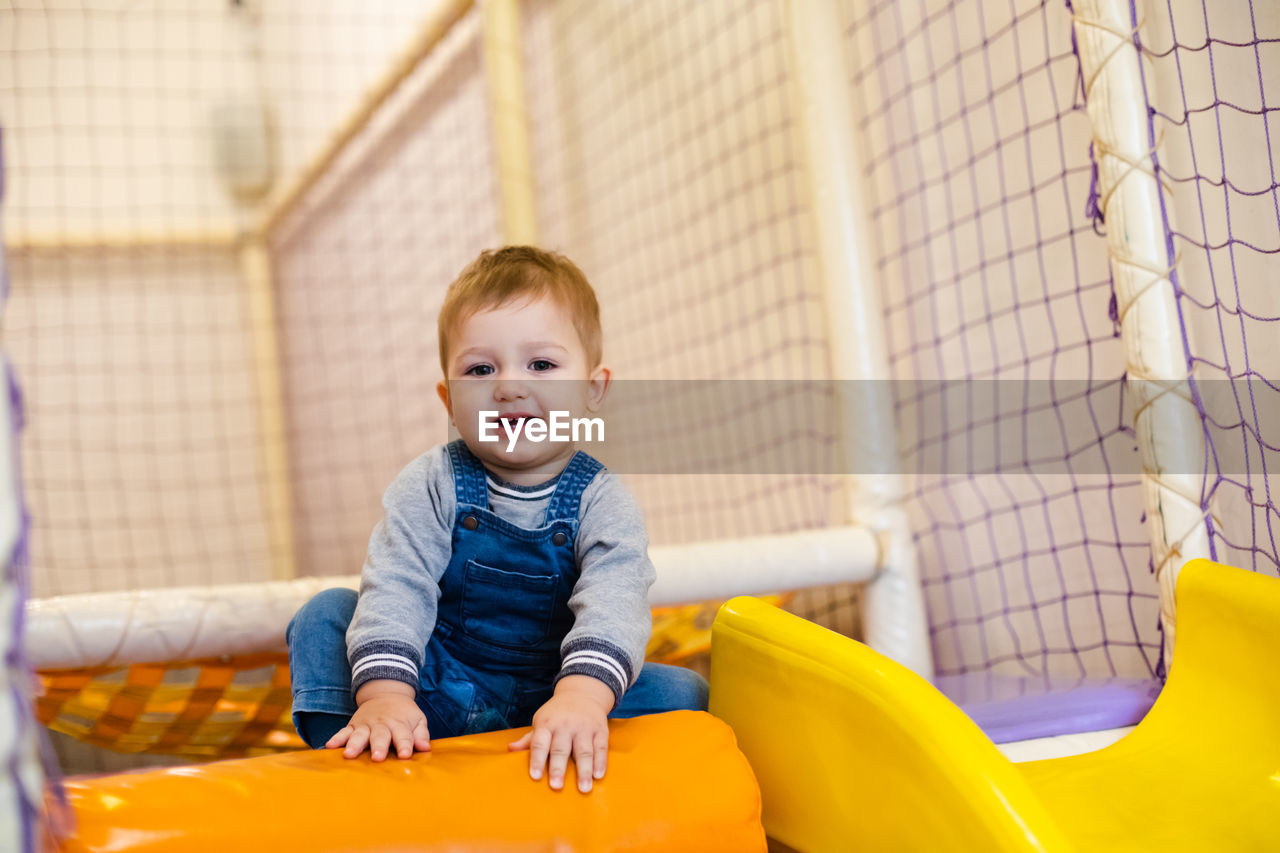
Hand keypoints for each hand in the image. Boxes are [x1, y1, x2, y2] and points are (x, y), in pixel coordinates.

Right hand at [327, 679, 430, 760]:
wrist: (386, 693)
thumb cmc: (404, 714)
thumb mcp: (417, 719)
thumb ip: (421, 734)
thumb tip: (426, 748)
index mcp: (399, 724)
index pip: (404, 736)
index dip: (405, 745)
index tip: (405, 755)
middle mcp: (381, 725)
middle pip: (380, 736)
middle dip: (379, 746)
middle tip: (377, 757)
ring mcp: (365, 725)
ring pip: (359, 735)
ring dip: (354, 745)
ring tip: (349, 755)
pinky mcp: (353, 726)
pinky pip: (343, 732)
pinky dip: (336, 739)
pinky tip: (329, 746)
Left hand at [509, 675, 612, 791]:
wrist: (581, 693)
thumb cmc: (557, 714)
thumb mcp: (541, 722)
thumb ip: (529, 739)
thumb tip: (510, 749)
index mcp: (547, 724)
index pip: (539, 743)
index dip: (536, 759)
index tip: (535, 776)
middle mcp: (565, 725)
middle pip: (561, 749)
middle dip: (558, 768)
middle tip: (556, 786)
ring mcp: (584, 727)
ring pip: (584, 751)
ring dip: (584, 770)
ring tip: (584, 788)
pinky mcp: (600, 730)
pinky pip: (601, 747)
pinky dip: (600, 762)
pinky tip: (598, 775)